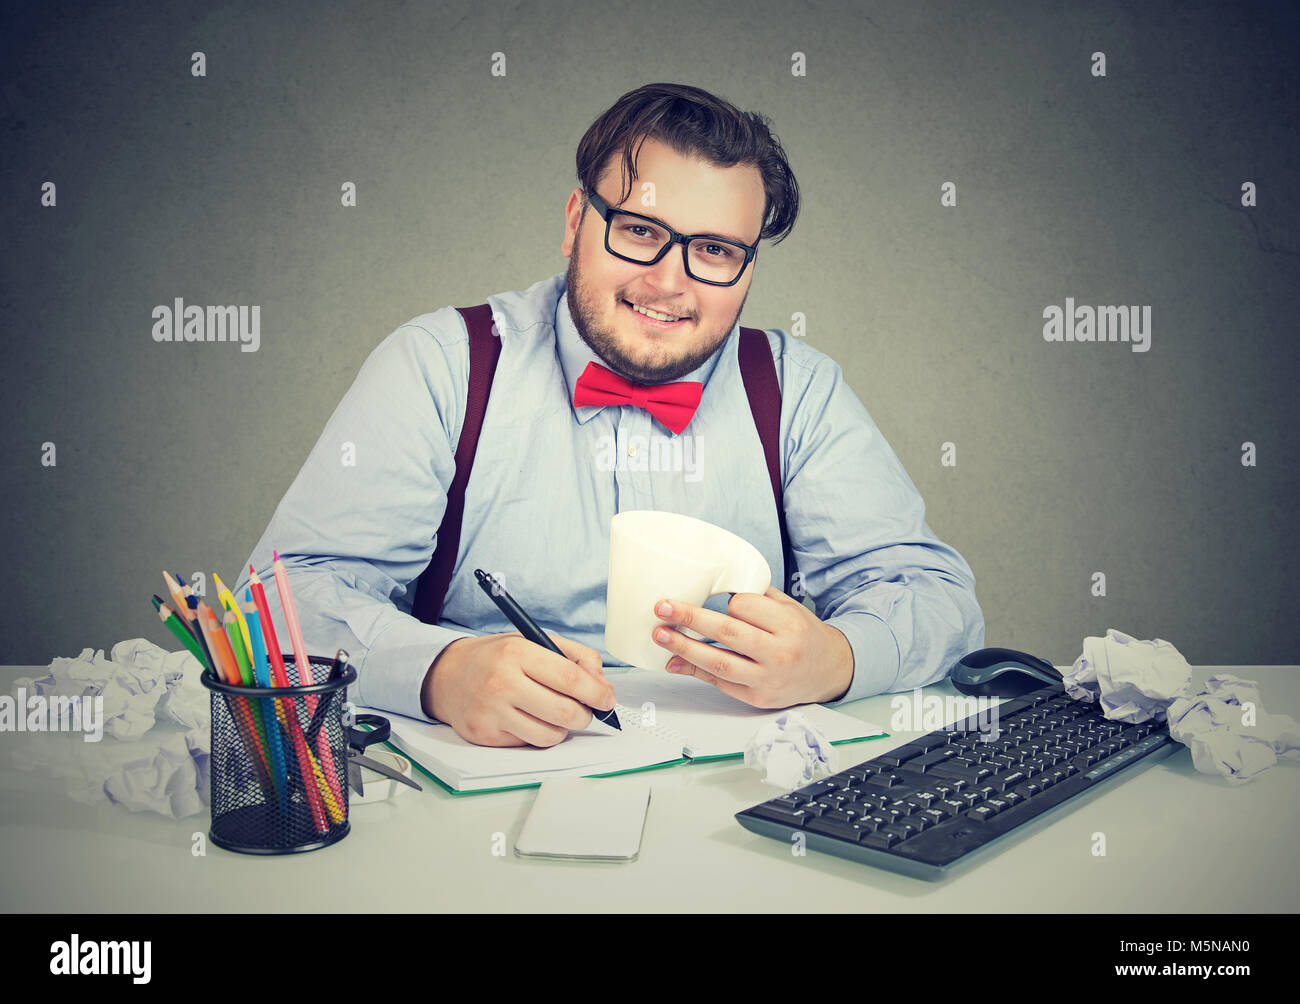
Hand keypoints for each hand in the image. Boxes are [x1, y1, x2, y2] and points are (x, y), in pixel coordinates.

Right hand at [422, 632, 616, 746]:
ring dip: (562, 729)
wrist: (447, 675)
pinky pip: (528, 744)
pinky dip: (537, 735)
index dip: (596, 693)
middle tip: (586, 711)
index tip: (607, 699)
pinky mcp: (484, 736)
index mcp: (517, 652)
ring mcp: (491, 712)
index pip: (570, 678)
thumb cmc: (497, 657)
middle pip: (564, 713)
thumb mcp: (533, 641)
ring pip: (550, 736)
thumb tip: (603, 687)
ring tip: (555, 714)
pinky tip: (529, 719)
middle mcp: (502, 682)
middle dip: (585, 716)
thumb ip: (575, 657)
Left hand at [651, 586, 853, 707]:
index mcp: (789, 625)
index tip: (715, 598)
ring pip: (719, 663)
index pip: (745, 608)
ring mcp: (767, 679)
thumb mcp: (790, 607)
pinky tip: (674, 660)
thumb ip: (757, 596)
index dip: (726, 602)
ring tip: (661, 635)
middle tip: (662, 608)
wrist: (829, 671)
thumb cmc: (804, 634)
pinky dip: (694, 671)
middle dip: (690, 618)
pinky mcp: (757, 697)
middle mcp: (780, 653)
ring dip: (684, 648)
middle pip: (727, 633)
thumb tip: (714, 584)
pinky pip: (719, 683)